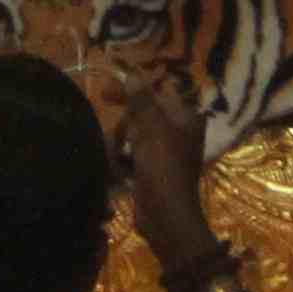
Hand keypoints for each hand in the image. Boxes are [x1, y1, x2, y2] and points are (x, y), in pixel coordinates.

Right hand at [119, 70, 219, 277]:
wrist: (166, 217)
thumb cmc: (163, 168)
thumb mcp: (151, 130)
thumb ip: (141, 101)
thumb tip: (132, 74)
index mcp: (186, 119)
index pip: (158, 94)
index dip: (133, 90)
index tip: (106, 91)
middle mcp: (180, 133)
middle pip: (145, 115)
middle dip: (126, 122)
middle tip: (108, 124)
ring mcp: (166, 153)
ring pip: (135, 135)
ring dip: (122, 142)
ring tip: (117, 155)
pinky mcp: (153, 171)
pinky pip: (133, 156)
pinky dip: (124, 160)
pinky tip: (119, 168)